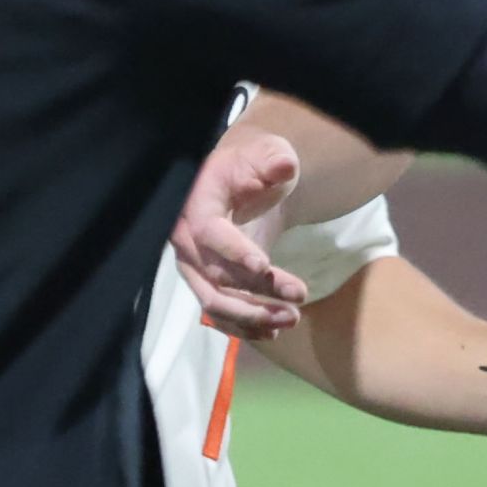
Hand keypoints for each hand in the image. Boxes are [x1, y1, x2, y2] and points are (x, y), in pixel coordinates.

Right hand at [170, 124, 310, 337]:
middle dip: (256, 291)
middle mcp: (187, 243)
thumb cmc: (251, 166)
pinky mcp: (205, 285)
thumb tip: (283, 166)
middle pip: (215, 275)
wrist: (237, 183)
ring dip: (252, 316)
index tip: (265, 266)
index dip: (234, 251)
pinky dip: (243, 327)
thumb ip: (273, 161)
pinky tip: (274, 332)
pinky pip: (219, 314)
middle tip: (299, 297)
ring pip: (214, 302)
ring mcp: (193, 268)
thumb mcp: (266, 154)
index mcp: (195, 206)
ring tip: (292, 319)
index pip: (209, 233)